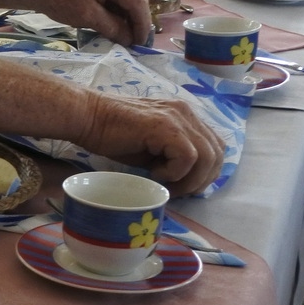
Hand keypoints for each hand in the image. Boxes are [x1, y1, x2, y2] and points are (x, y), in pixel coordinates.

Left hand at [21, 0, 152, 44]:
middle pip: (135, 0)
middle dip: (137, 23)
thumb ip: (112, 27)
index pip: (136, 2)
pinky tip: (119, 29)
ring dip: (129, 20)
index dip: (142, 24)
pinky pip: (118, 0)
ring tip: (129, 40)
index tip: (141, 44)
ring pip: (128, 2)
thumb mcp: (86, 16)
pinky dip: (120, 15)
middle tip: (138, 45)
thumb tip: (130, 40)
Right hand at [76, 94, 225, 195]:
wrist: (87, 117)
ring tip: (165, 183)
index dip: (207, 171)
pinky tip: (154, 173)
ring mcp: (178, 118)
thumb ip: (171, 155)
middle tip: (177, 191)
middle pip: (217, 153)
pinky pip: (188, 157)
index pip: (215, 146)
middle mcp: (186, 113)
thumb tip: (185, 179)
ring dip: (189, 179)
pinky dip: (175, 172)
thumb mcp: (150, 147)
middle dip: (202, 180)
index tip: (185, 185)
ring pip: (207, 157)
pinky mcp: (166, 127)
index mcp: (185, 116)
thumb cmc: (111, 134)